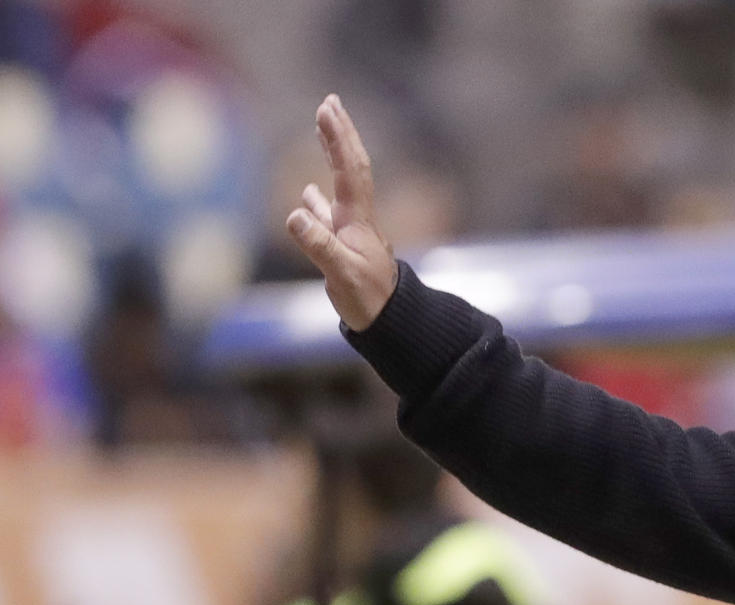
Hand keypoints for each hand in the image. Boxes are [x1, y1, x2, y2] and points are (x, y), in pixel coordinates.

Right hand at [285, 94, 397, 330]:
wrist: (390, 323)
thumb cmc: (369, 300)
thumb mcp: (341, 274)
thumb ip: (319, 245)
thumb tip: (294, 214)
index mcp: (358, 220)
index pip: (348, 170)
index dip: (337, 139)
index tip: (326, 109)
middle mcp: (357, 219)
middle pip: (351, 167)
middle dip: (341, 134)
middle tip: (330, 102)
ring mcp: (352, 232)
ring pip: (340, 185)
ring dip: (332, 156)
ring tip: (324, 130)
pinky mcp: (345, 247)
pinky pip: (329, 214)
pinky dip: (318, 199)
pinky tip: (307, 195)